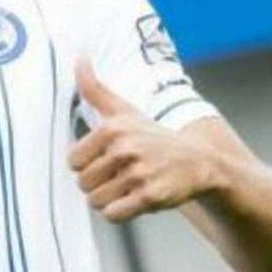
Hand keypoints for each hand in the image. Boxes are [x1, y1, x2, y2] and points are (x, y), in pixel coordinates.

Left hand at [68, 58, 215, 222]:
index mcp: (112, 128)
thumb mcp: (124, 110)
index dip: (86, 164)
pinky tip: (134, 199)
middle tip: (119, 175)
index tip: (105, 159)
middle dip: (98, 184)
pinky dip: (120, 212)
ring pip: (96, 202)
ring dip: (109, 199)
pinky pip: (113, 215)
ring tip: (127, 186)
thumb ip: (95, 88)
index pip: (73, 161)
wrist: (198, 162)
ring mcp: (139, 174)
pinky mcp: (151, 197)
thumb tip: (79, 56)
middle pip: (83, 183)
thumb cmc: (152, 136)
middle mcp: (125, 149)